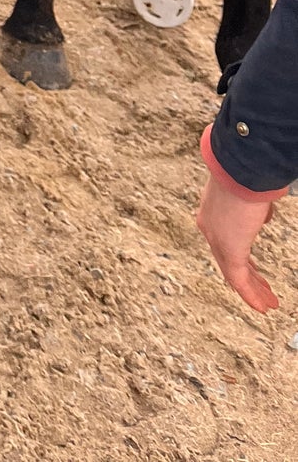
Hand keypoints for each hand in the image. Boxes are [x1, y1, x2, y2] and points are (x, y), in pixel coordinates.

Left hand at [196, 172, 279, 311]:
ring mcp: (217, 238)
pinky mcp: (229, 249)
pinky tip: (262, 305)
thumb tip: (262, 214)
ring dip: (253, 290)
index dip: (241, 257)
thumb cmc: (246, 174)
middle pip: (227, 260)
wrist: (240, 171)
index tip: (253, 269)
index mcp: (212, 212)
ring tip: (267, 303)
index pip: (224, 242)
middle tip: (261, 290)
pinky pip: (239, 279)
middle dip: (249, 277)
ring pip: (233, 273)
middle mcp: (210, 226)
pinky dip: (251, 295)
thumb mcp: (250, 193)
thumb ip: (254, 207)